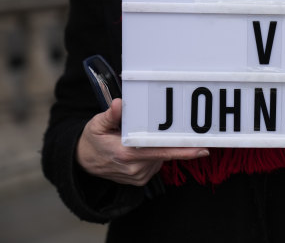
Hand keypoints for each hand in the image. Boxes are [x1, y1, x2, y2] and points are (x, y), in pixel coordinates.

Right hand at [76, 98, 208, 185]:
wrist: (83, 162)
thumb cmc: (93, 140)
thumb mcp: (97, 124)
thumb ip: (111, 115)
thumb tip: (121, 104)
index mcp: (126, 154)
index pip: (160, 151)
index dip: (182, 150)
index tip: (201, 149)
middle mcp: (135, 168)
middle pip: (164, 153)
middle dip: (174, 143)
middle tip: (192, 134)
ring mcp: (138, 176)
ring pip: (161, 158)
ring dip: (159, 147)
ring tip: (142, 138)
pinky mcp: (141, 180)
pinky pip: (156, 163)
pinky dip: (154, 154)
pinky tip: (142, 148)